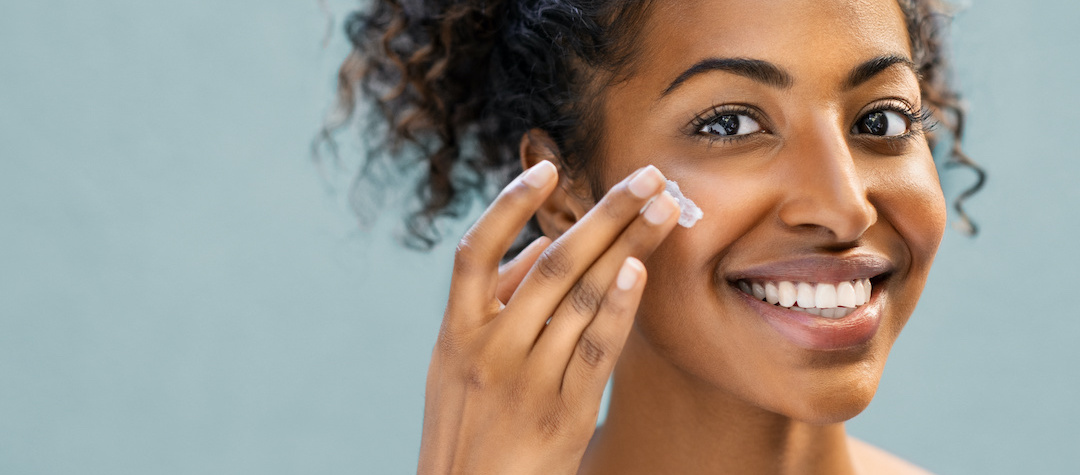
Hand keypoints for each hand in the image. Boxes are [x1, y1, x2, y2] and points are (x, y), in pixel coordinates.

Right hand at [417, 161, 679, 474]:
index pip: (475, 253)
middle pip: (550, 265)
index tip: (549, 167)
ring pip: (580, 298)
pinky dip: (617, 307)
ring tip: (664, 209)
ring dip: (627, 247)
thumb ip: (491, 306)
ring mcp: (528, 381)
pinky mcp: (566, 412)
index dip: (508, 207)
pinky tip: (640, 270)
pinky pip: (596, 350)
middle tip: (647, 175)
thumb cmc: (467, 426)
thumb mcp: (454, 366)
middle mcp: (490, 350)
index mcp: (456, 333)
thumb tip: (534, 246)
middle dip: (604, 214)